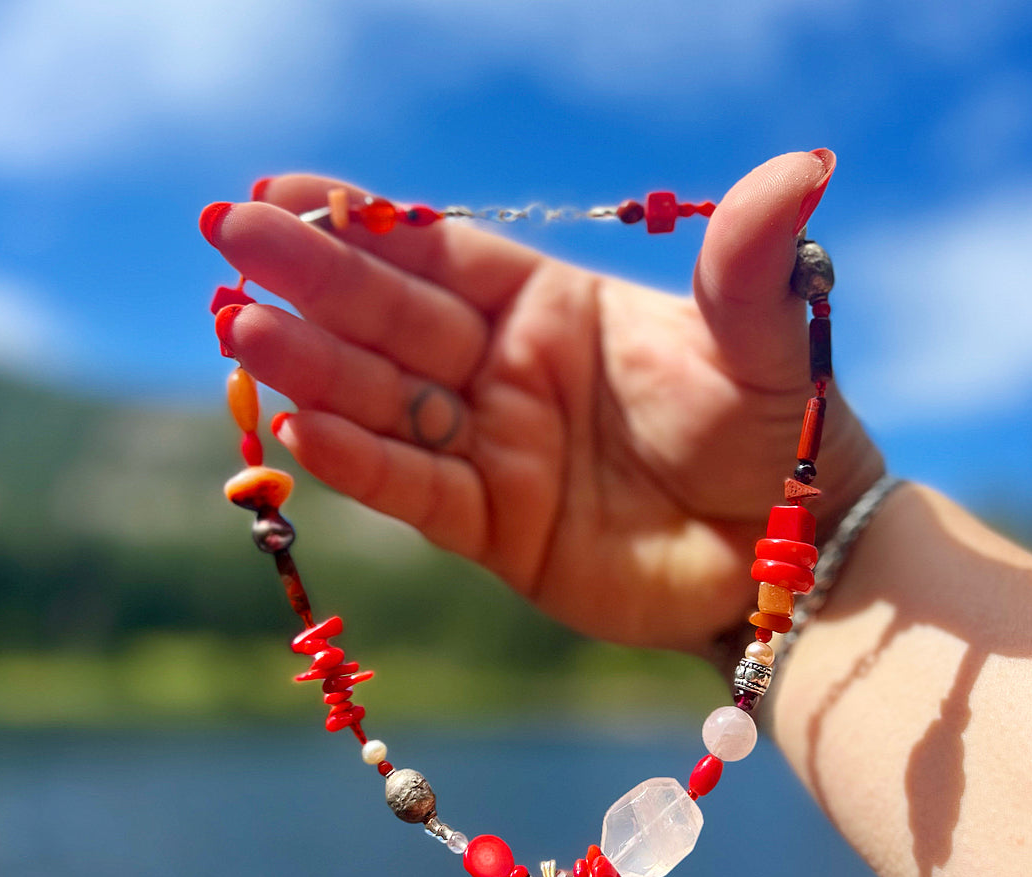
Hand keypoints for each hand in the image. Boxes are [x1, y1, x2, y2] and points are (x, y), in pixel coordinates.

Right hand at [202, 151, 882, 654]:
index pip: (440, 251)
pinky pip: (417, 491)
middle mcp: (507, 372)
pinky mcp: (496, 529)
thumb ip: (747, 262)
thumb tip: (804, 166)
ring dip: (315, 369)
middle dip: (313, 280)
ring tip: (243, 330)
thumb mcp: (760, 340)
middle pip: (393, 318)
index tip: (281, 190)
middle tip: (227, 238)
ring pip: (388, 403)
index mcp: (552, 307)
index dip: (364, 222)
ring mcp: (495, 450)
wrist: (787, 557)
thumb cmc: (776, 433)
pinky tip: (301, 430)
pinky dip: (362, 464)